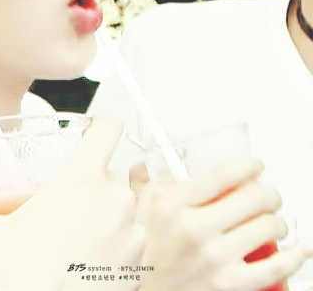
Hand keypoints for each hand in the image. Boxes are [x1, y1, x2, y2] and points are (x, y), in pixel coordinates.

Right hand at [0, 116, 144, 290]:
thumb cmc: (27, 280)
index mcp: (81, 178)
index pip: (107, 127)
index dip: (101, 123)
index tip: (94, 129)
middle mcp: (114, 197)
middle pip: (107, 172)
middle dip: (87, 187)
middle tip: (63, 207)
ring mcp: (131, 228)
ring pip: (119, 206)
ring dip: (101, 216)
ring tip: (72, 239)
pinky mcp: (138, 259)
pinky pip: (128, 237)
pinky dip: (113, 244)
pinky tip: (85, 260)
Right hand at [131, 157, 309, 290]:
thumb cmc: (141, 254)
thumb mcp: (139, 208)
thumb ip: (149, 179)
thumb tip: (163, 159)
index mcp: (173, 205)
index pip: (223, 173)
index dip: (249, 164)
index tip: (255, 164)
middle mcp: (195, 230)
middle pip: (253, 197)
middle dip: (268, 192)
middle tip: (266, 194)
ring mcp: (214, 259)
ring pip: (268, 226)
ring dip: (277, 220)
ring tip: (272, 220)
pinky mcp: (228, 286)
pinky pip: (275, 268)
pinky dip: (294, 256)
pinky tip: (298, 249)